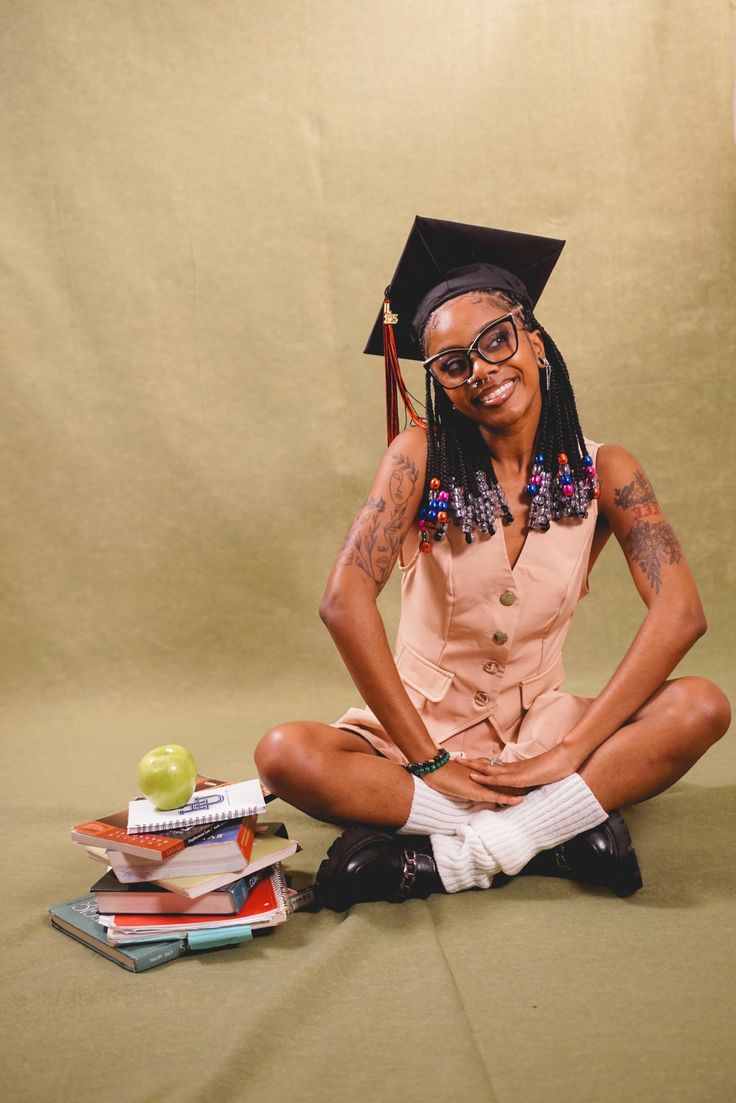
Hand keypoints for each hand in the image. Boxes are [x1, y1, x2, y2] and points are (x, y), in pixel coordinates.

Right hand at [422, 759, 524, 806]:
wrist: (433, 769)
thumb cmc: (442, 772)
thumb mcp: (457, 773)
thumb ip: (466, 774)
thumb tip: (470, 776)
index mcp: (480, 772)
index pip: (499, 774)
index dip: (512, 776)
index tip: (524, 778)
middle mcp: (483, 777)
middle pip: (506, 780)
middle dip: (521, 782)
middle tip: (535, 782)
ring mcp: (482, 784)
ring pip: (504, 788)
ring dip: (519, 790)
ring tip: (534, 792)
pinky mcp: (478, 791)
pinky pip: (495, 796)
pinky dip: (507, 799)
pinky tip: (518, 801)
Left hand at [465, 743, 580, 791]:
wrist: (567, 758)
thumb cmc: (556, 767)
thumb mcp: (539, 776)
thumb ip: (530, 781)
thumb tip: (524, 787)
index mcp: (516, 768)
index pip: (494, 765)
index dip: (480, 763)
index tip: (468, 761)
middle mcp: (512, 768)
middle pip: (487, 764)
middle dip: (471, 762)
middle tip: (455, 758)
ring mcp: (516, 772)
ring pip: (489, 769)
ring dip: (473, 767)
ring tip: (459, 763)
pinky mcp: (520, 777)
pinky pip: (500, 778)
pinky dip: (487, 778)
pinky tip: (476, 777)